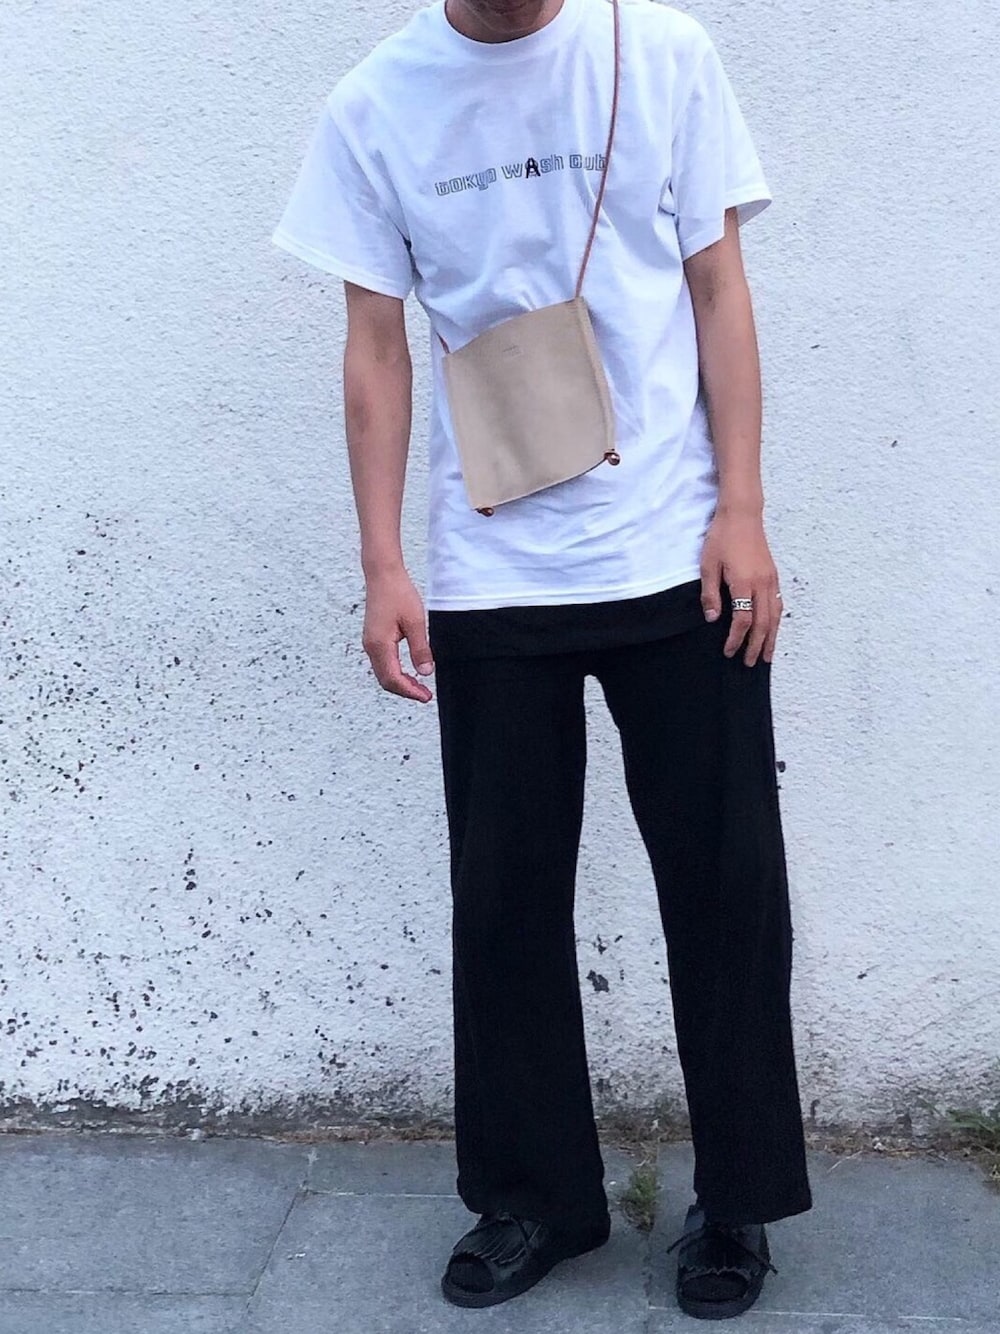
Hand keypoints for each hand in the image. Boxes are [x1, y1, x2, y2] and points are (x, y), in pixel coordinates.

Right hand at [362, 568, 434, 702]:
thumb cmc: (399, 594)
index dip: (410, 691)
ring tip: (419, 686)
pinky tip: (409, 672)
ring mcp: (369, 643)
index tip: (426, 697)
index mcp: (380, 645)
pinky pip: (382, 663)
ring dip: (400, 683)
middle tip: (425, 695)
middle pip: (386, 680)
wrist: (382, 575)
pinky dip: (395, 672)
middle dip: (405, 691)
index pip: (393, 679)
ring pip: (383, 673)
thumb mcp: (416, 622)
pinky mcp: (372, 638)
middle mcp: (371, 647)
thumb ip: (420, 649)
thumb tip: (426, 672)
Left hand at [700, 509, 782, 665]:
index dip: (736, 639)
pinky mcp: (773, 575)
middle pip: (763, 623)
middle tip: (750, 662)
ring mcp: (770, 580)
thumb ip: (710, 594)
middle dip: (757, 645)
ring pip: (775, 616)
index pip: (743, 620)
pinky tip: (773, 629)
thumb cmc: (722, 537)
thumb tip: (712, 618)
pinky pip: (778, 604)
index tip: (729, 651)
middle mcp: (762, 584)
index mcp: (744, 583)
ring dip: (772, 638)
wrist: (742, 514)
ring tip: (767, 655)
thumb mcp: (708, 565)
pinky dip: (776, 621)